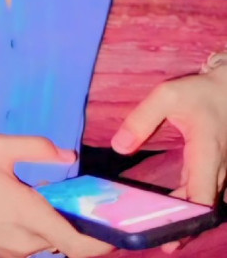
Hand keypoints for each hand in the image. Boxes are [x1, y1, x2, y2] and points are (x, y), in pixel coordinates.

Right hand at [0, 134, 112, 257]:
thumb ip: (36, 147)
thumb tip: (69, 153)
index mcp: (30, 216)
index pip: (80, 245)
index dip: (106, 242)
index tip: (120, 229)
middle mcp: (26, 242)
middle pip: (68, 242)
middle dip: (81, 222)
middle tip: (84, 197)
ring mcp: (12, 253)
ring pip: (49, 242)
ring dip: (57, 223)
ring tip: (50, 194)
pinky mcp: (0, 255)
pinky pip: (31, 244)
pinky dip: (40, 229)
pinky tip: (25, 204)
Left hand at [111, 69, 226, 251]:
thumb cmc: (199, 92)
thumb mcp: (167, 96)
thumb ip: (141, 119)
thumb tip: (118, 146)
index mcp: (208, 153)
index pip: (202, 198)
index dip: (186, 219)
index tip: (165, 231)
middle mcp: (220, 169)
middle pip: (205, 210)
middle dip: (184, 227)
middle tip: (158, 241)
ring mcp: (221, 172)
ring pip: (208, 205)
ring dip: (188, 220)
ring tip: (161, 234)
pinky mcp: (217, 171)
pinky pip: (206, 195)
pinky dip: (191, 207)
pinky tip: (172, 214)